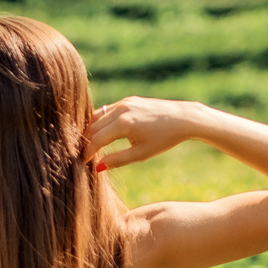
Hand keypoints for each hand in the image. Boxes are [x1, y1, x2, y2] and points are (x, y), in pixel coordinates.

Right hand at [86, 97, 203, 169]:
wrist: (183, 118)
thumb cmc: (164, 139)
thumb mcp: (141, 153)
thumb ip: (118, 160)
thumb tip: (98, 167)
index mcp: (123, 124)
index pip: (96, 139)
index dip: (88, 152)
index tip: (84, 162)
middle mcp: (121, 110)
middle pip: (93, 127)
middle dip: (88, 141)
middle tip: (86, 154)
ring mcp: (124, 102)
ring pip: (98, 116)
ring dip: (92, 130)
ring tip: (93, 145)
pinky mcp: (129, 100)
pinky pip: (108, 110)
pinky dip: (102, 121)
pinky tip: (103, 133)